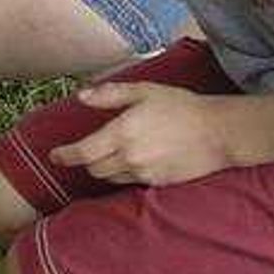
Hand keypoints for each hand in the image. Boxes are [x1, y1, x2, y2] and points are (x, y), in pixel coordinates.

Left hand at [49, 83, 236, 186]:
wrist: (219, 132)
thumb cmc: (181, 106)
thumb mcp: (144, 91)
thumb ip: (110, 95)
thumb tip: (81, 97)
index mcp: (122, 133)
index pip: (82, 153)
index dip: (64, 156)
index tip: (54, 156)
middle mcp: (130, 157)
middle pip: (94, 169)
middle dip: (85, 161)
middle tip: (84, 151)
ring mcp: (145, 173)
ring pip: (110, 178)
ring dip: (103, 168)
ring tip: (107, 155)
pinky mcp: (158, 183)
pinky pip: (130, 182)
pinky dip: (124, 173)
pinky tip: (131, 162)